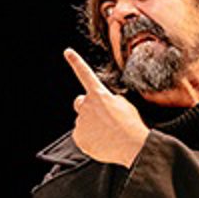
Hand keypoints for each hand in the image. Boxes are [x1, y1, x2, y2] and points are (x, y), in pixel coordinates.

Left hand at [65, 48, 148, 166]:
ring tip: (106, 133)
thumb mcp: (124, 104)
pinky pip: (81, 136)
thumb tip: (101, 105)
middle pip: (79, 102)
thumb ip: (108, 99)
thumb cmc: (131, 125)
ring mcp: (80, 121)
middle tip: (100, 117)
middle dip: (86, 107)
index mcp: (99, 94)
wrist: (131, 145)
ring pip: (82, 121)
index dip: (75, 61)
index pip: (85, 74)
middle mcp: (86, 105)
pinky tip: (101, 141)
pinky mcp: (78, 136)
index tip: (67, 51)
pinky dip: (89, 139)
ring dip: (91, 125)